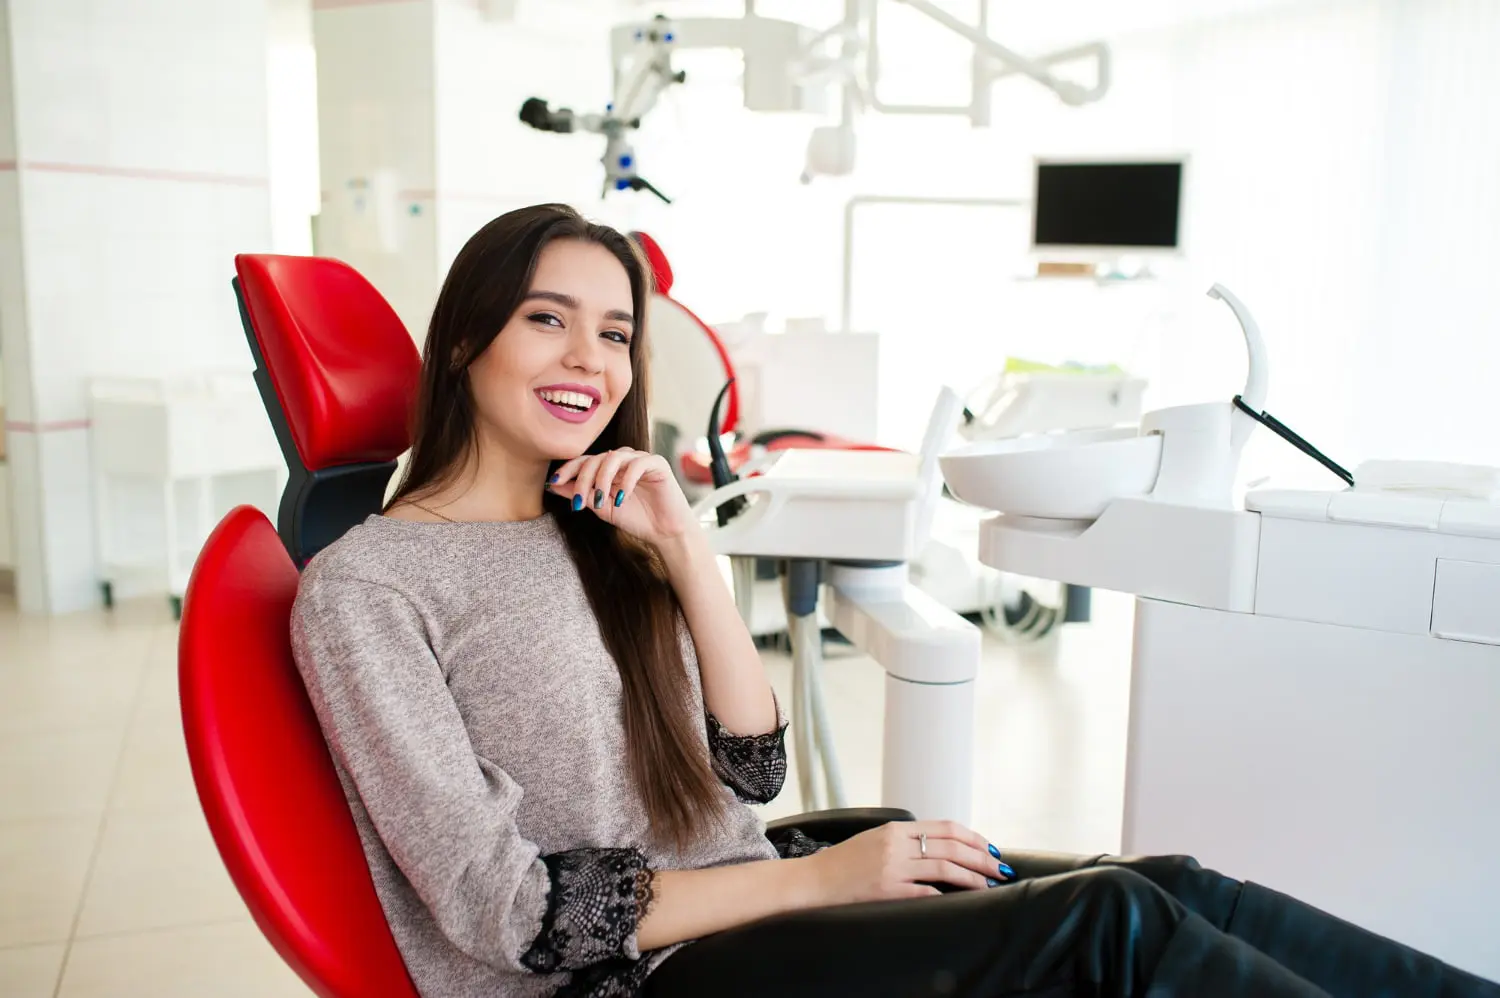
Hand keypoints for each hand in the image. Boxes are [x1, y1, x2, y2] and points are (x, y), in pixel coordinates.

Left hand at [548, 448, 697, 545]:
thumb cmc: (636, 518)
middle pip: (595, 459)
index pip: (585, 460)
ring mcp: (640, 459)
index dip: (568, 469)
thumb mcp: (600, 507)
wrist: (664, 532)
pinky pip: (636, 465)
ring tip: (601, 502)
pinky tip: (621, 499)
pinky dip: (626, 481)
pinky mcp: (657, 464)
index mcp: (609, 467)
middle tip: (578, 502)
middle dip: (583, 480)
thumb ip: (580, 494)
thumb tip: (552, 485)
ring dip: (602, 480)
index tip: (553, 482)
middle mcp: (623, 459)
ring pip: (613, 458)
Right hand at [804, 820, 1014, 904]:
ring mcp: (892, 867)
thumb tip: (944, 846)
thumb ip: (907, 839)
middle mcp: (897, 844)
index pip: (946, 828)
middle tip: (1000, 869)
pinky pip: (925, 892)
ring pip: (944, 868)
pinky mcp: (886, 890)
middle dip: (982, 858)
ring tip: (988, 885)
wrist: (815, 880)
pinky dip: (946, 895)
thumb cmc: (846, 862)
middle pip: (951, 847)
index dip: (974, 838)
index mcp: (897, 828)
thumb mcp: (877, 839)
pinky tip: (961, 900)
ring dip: (972, 878)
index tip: (991, 849)